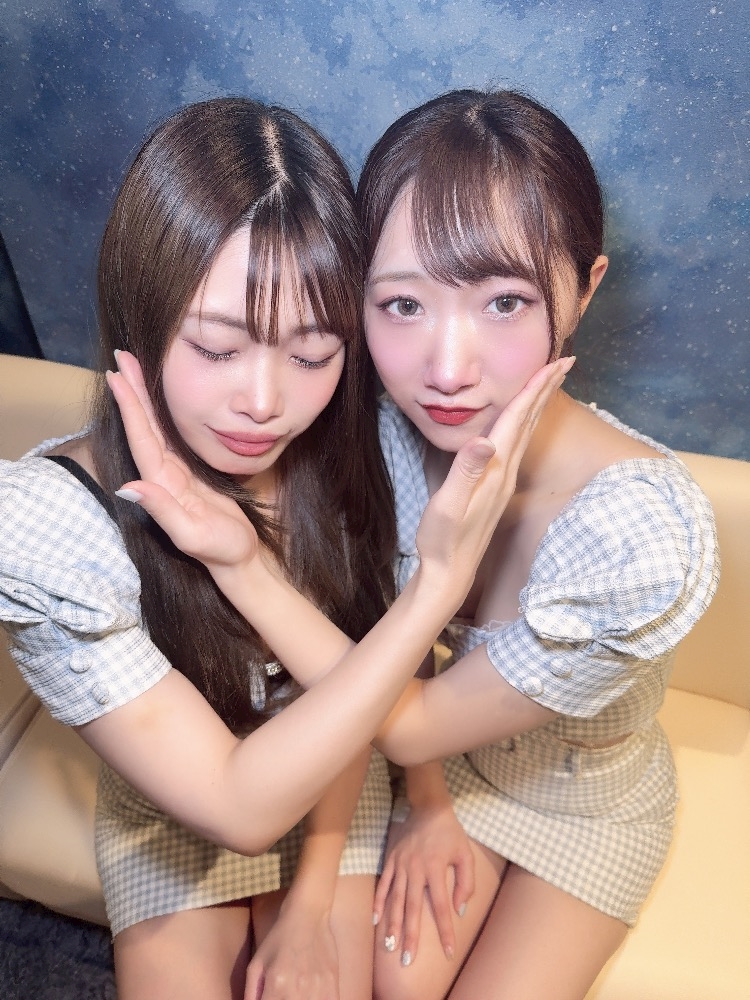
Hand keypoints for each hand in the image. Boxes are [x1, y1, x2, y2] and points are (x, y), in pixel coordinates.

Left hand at [107, 350, 260, 570]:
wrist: (239, 561)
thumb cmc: (220, 550)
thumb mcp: (191, 535)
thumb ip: (161, 511)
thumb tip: (127, 486)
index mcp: (162, 484)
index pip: (141, 438)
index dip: (129, 406)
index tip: (117, 376)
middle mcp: (163, 475)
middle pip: (144, 426)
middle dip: (133, 391)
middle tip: (121, 357)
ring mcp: (175, 473)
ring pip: (156, 428)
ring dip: (143, 398)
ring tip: (134, 369)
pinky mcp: (189, 473)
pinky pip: (172, 436)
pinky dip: (163, 414)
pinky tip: (160, 400)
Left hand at [245, 901, 338, 999]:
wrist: (309, 914)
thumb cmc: (279, 938)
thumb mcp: (257, 963)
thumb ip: (251, 993)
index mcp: (277, 984)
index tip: (269, 997)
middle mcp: (298, 989)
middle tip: (280, 994)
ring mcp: (319, 988)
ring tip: (294, 994)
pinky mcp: (334, 985)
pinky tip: (310, 996)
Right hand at [374, 801, 473, 965]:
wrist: (428, 807)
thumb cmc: (450, 832)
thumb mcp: (465, 854)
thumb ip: (466, 883)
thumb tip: (459, 909)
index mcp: (435, 869)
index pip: (441, 907)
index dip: (445, 930)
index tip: (448, 951)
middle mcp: (415, 870)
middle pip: (412, 909)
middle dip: (411, 936)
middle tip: (407, 959)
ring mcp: (400, 865)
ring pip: (395, 900)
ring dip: (392, 924)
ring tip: (390, 946)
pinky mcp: (391, 860)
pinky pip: (383, 884)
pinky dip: (378, 902)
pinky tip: (375, 920)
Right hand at [415, 357, 573, 588]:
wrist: (449, 571)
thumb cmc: (443, 539)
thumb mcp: (449, 504)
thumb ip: (466, 471)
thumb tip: (483, 440)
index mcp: (495, 469)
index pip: (518, 419)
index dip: (535, 388)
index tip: (556, 362)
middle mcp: (505, 471)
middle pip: (530, 421)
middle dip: (546, 389)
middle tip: (565, 361)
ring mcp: (502, 480)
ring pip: (526, 432)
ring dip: (538, 404)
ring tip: (549, 382)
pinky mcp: (496, 486)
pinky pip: (516, 444)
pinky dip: (524, 423)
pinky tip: (522, 421)